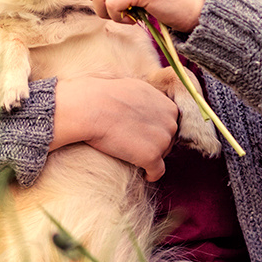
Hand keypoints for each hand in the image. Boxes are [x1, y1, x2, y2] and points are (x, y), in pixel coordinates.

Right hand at [51, 77, 177, 180]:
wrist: (91, 109)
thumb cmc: (105, 96)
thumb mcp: (135, 87)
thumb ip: (149, 98)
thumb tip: (146, 104)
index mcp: (168, 105)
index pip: (169, 123)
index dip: (156, 129)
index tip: (144, 133)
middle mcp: (170, 122)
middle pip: (168, 139)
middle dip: (156, 143)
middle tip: (137, 145)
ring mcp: (163, 140)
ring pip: (163, 154)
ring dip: (151, 156)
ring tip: (134, 155)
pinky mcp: (151, 156)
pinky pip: (158, 172)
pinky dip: (151, 174)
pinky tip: (144, 174)